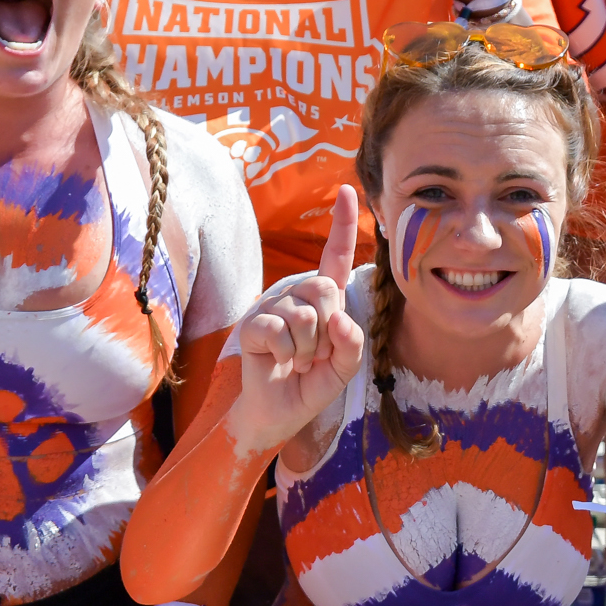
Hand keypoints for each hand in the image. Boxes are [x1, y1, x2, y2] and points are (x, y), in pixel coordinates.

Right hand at [231, 187, 364, 452]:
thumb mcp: (343, 368)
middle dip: (329, 330)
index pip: (334, 256)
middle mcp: (296, 295)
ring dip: (308, 349)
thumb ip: (352, 345)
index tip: (348, 191)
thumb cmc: (309, 385)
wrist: (276, 414)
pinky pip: (281, 330)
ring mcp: (272, 306)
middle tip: (316, 355)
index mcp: (323, 300)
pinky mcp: (253, 324)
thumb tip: (340, 320)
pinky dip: (287, 353)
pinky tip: (278, 361)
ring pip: (305, 314)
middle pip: (325, 288)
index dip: (343, 224)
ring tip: (297, 360)